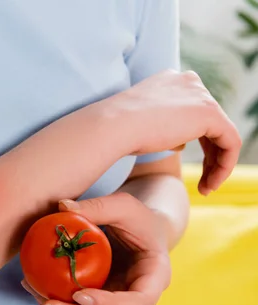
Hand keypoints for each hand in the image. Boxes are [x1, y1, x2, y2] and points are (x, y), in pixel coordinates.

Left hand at [22, 193, 171, 304]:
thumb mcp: (124, 205)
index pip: (139, 303)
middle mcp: (139, 300)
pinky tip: (32, 286)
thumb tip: (62, 207)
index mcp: (155, 278)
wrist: (140, 231)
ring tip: (37, 297)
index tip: (80, 295)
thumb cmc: (136, 216)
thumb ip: (98, 206)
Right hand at [103, 69, 240, 195]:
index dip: (194, 140)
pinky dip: (224, 166)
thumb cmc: (116, 130)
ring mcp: (200, 95)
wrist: (111, 126)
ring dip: (217, 165)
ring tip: (205, 188)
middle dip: (210, 155)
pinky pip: (230, 142)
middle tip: (202, 182)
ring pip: (222, 134)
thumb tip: (180, 143)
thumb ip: (163, 127)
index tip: (184, 163)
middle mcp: (188, 82)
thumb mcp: (141, 124)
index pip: (192, 112)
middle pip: (210, 123)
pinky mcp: (210, 113)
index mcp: (170, 80)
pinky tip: (210, 183)